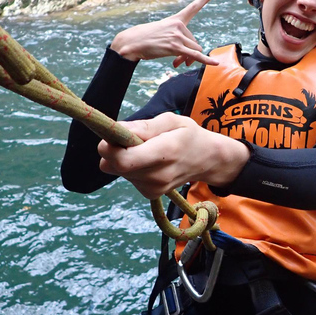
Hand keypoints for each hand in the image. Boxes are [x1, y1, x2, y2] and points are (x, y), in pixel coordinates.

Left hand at [97, 113, 248, 198]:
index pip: (121, 159)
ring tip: (145, 149)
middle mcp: (157, 176)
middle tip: (131, 138)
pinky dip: (131, 166)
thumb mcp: (171, 121)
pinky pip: (125, 176)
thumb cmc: (188, 136)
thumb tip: (117, 129)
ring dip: (123, 157)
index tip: (114, 134)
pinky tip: (148, 161)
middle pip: (113, 165)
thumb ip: (143, 126)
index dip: (109, 147)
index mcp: (164, 153)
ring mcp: (153, 188)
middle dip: (114, 149)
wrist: (206, 160)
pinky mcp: (149, 194)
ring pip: (116, 170)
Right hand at [110, 0, 219, 67]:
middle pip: (195, 42)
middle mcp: (178, 25)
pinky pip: (195, 56)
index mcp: (176, 19)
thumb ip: (178, 43)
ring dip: (187, 60)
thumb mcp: (163, 35)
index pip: (194, 7)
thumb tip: (187, 60)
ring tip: (176, 63)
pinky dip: (206, 61)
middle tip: (177, 60)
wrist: (132, 42)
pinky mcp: (175, 47)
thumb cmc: (146, 39)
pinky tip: (215, 64)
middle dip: (188, 53)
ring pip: (194, 51)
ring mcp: (177, 35)